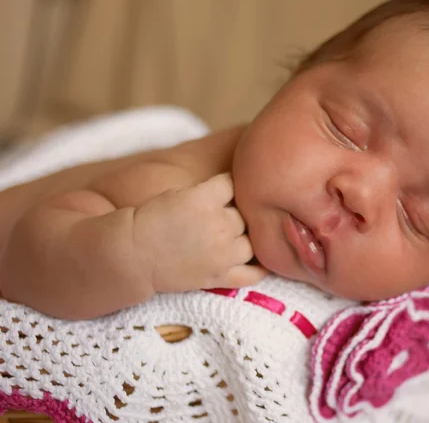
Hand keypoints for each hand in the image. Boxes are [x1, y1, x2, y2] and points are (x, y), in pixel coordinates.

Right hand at [132, 173, 266, 291]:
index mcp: (206, 199)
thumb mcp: (179, 192)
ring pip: (252, 242)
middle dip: (235, 214)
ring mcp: (223, 254)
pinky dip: (261, 268)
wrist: (133, 254)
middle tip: (221, 218)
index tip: (223, 189)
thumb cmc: (151, 219)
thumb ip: (209, 191)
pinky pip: (252, 274)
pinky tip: (264, 261)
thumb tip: (234, 190)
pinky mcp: (220, 276)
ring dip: (245, 238)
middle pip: (244, 214)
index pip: (232, 183)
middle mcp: (220, 225)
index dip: (228, 185)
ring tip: (236, 237)